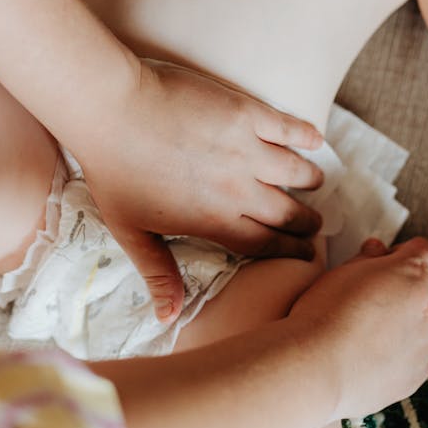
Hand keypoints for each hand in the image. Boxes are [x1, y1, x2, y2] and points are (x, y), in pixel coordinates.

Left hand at [76, 58, 325, 323]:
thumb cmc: (113, 171)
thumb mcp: (131, 231)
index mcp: (214, 220)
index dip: (291, 251)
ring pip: (296, 171)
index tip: (306, 254)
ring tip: (315, 180)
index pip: (265, 245)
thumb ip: (158, 273)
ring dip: (310, 179)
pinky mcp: (246, 113)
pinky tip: (316, 140)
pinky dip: (306, 135)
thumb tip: (169, 318)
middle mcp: (238, 189)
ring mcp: (246, 149)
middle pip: (287, 212)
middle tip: (314, 223)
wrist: (111, 110)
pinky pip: (289, 127)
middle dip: (307, 222)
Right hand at [289, 238, 427, 420]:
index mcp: (410, 273)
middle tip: (394, 287)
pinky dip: (415, 348)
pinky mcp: (418, 372)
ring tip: (398, 319)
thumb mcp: (341, 271)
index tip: (391, 258)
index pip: (426, 251)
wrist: (317, 366)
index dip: (407, 251)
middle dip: (423, 280)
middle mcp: (426, 306)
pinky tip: (389, 349)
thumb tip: (377, 251)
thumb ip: (367, 257)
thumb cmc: (323, 316)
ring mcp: (426, 342)